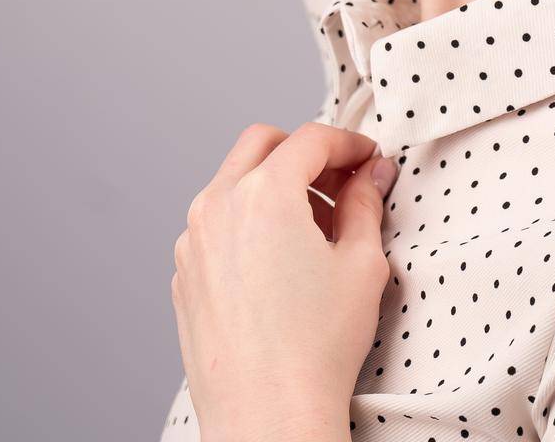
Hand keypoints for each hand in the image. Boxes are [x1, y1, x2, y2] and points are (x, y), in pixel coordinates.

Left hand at [172, 122, 399, 441]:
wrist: (268, 415)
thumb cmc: (314, 348)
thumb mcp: (361, 264)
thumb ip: (365, 205)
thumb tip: (370, 177)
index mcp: (263, 194)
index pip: (311, 140)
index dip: (349, 143)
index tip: (368, 158)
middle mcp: (217, 207)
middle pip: (262, 144)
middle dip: (304, 153)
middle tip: (341, 182)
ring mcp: (193, 242)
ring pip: (233, 183)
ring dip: (274, 186)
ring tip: (315, 229)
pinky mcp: (184, 275)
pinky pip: (216, 225)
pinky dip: (248, 222)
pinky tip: (281, 261)